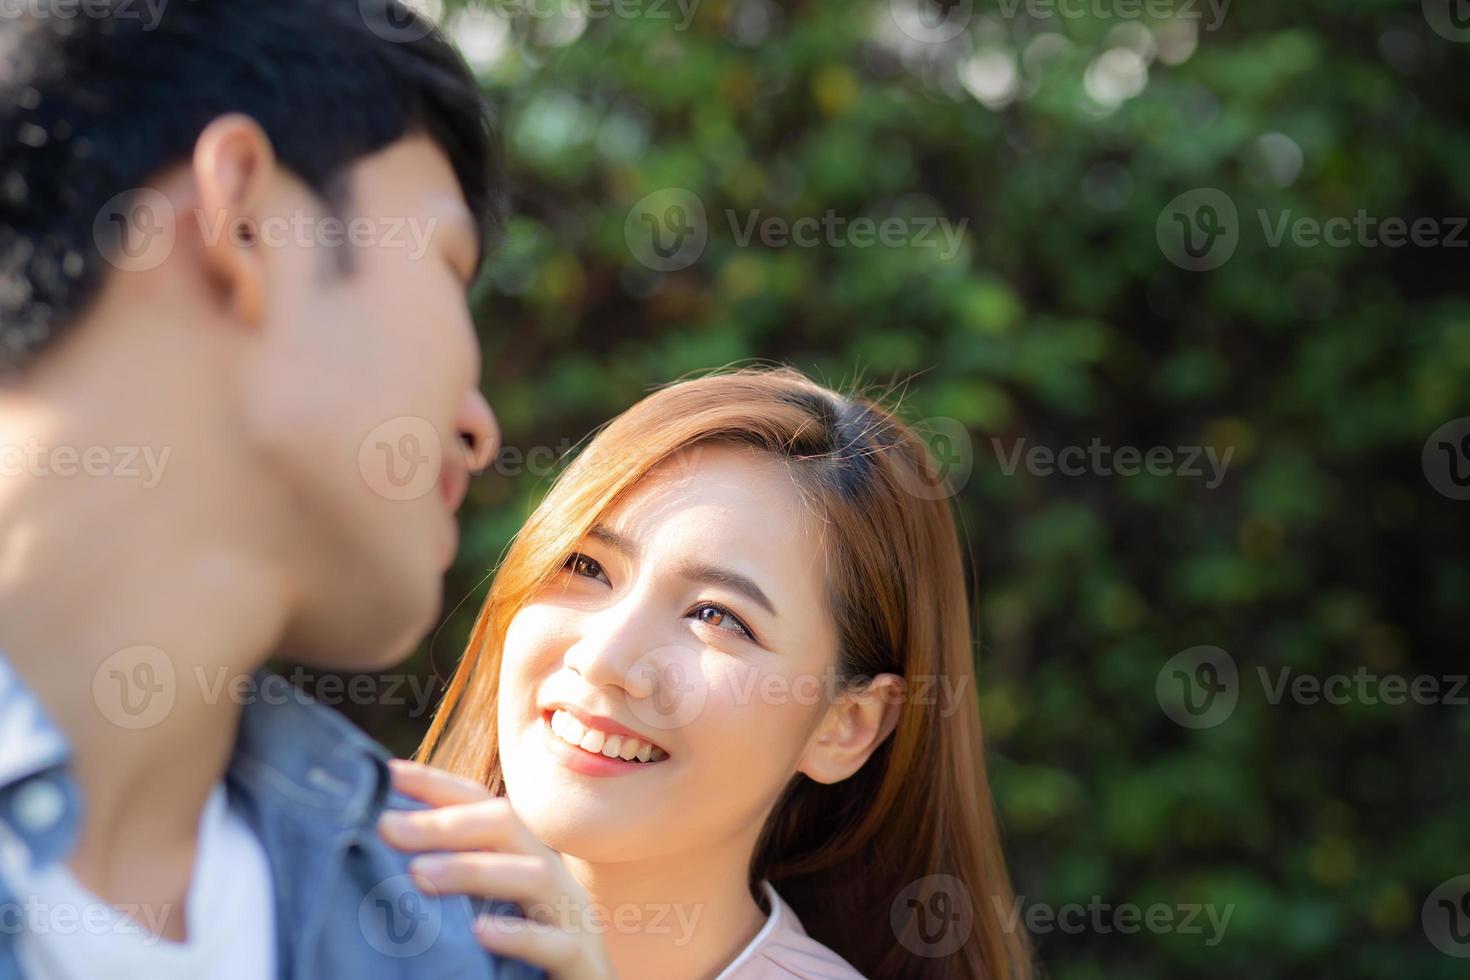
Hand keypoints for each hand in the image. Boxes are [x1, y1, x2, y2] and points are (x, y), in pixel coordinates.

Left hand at [378, 759, 616, 979]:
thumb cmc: (523, 958)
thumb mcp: (485, 909)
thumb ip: (450, 882)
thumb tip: (383, 859)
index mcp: (522, 857)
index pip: (481, 804)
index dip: (437, 784)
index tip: (386, 774)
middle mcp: (549, 875)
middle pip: (506, 826)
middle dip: (445, 822)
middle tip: (385, 827)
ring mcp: (570, 915)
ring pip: (534, 874)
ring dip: (473, 869)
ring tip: (418, 875)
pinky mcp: (581, 959)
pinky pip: (555, 942)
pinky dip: (518, 935)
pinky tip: (480, 933)